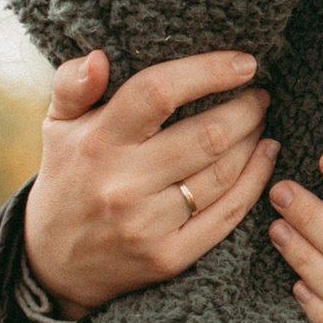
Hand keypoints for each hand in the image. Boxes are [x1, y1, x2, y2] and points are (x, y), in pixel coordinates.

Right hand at [21, 47, 275, 315]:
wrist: (55, 265)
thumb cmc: (67, 179)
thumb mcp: (56, 127)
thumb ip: (72, 85)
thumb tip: (98, 58)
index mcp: (98, 142)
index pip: (157, 93)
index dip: (208, 72)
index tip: (244, 62)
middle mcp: (123, 184)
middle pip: (207, 135)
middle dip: (246, 109)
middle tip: (258, 95)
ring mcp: (147, 225)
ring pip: (223, 173)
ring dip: (253, 140)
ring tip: (259, 121)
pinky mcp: (169, 257)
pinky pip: (227, 214)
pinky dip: (256, 180)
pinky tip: (266, 156)